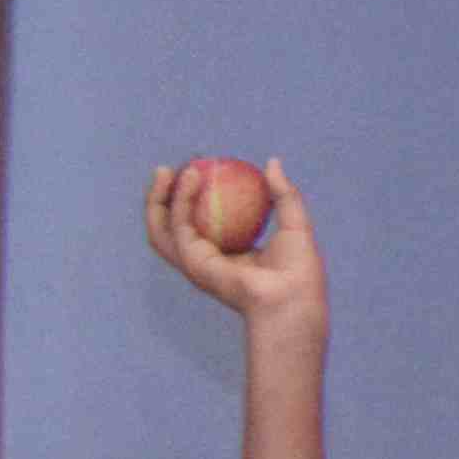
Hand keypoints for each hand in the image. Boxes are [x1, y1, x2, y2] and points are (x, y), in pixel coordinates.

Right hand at [142, 159, 325, 327]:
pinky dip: (180, 201)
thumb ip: (283, 194)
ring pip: (162, 227)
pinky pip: (180, 226)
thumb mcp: (294, 223)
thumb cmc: (299, 270)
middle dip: (163, 197)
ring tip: (166, 171)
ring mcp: (196, 263)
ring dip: (158, 197)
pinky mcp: (193, 262)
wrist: (294, 296)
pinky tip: (191, 178)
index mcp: (227, 254)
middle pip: (170, 226)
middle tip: (170, 169)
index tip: (196, 170)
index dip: (190, 198)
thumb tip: (272, 162)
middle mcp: (206, 259)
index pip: (198, 223)